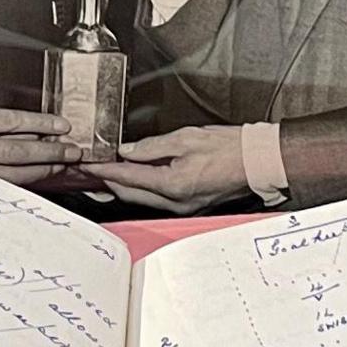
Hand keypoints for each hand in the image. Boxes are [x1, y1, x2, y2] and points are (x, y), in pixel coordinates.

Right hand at [0, 102, 73, 185]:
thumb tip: (12, 127)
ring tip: (60, 165)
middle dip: (49, 153)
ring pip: (12, 174)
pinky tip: (35, 178)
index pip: (11, 123)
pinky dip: (21, 182)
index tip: (61, 126)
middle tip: (71, 151)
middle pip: (17, 152)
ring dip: (40, 170)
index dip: (40, 125)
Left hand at [83, 125, 251, 212]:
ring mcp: (183, 209)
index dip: (105, 170)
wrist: (258, 162)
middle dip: (109, 182)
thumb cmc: (230, 148)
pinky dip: (142, 189)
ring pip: (142, 200)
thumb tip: (127, 151)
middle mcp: (176, 203)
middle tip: (91, 170)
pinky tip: (135, 179)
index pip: (128, 178)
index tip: (88, 164)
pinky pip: (157, 200)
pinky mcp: (189, 207)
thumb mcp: (186, 138)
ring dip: (124, 187)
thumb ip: (152, 147)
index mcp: (173, 185)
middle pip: (130, 195)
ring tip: (107, 172)